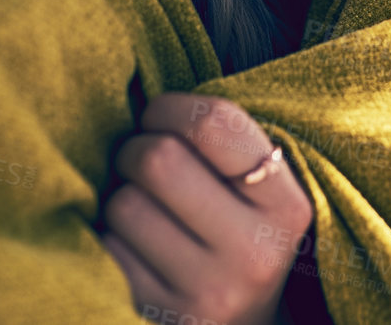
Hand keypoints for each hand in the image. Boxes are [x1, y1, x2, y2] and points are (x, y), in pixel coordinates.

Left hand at [102, 93, 313, 324]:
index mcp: (286, 206)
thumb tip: (143, 90)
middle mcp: (254, 253)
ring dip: (120, 198)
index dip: (171, 107)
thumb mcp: (259, 192)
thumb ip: (223, 142)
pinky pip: (105, 251)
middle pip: (157, 159)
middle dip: (136, 148)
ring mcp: (207, 293)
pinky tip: (134, 249)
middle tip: (142, 161)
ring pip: (123, 205)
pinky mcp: (161, 317)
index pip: (214, 122)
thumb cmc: (236, 236)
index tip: (161, 116)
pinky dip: (108, 240)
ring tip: (144, 211)